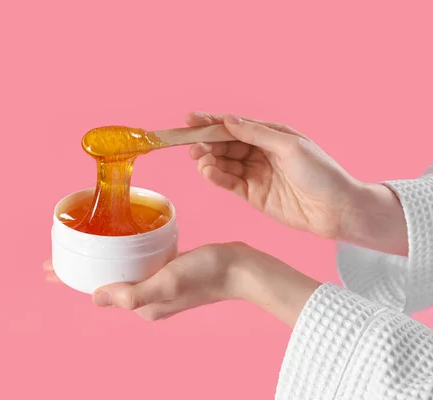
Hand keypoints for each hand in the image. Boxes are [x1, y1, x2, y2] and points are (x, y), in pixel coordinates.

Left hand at [43, 242, 320, 325]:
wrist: (242, 268)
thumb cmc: (208, 273)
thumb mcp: (167, 281)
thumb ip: (132, 292)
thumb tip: (94, 298)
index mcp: (142, 305)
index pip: (96, 292)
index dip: (70, 280)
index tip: (47, 268)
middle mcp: (146, 298)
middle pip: (103, 280)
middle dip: (78, 270)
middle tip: (55, 254)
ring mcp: (156, 283)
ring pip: (117, 270)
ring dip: (97, 260)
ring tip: (79, 246)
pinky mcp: (167, 269)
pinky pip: (135, 261)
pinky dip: (119, 252)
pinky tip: (114, 241)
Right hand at [187, 112, 407, 254]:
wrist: (337, 210)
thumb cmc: (321, 173)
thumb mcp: (289, 146)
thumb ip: (256, 134)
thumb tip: (228, 119)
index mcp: (270, 135)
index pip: (234, 125)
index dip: (211, 122)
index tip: (189, 120)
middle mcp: (260, 152)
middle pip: (225, 144)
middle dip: (206, 143)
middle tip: (191, 146)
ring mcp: (255, 174)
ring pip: (224, 163)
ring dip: (209, 160)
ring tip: (199, 160)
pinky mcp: (253, 195)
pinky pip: (229, 183)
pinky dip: (216, 177)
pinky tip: (208, 172)